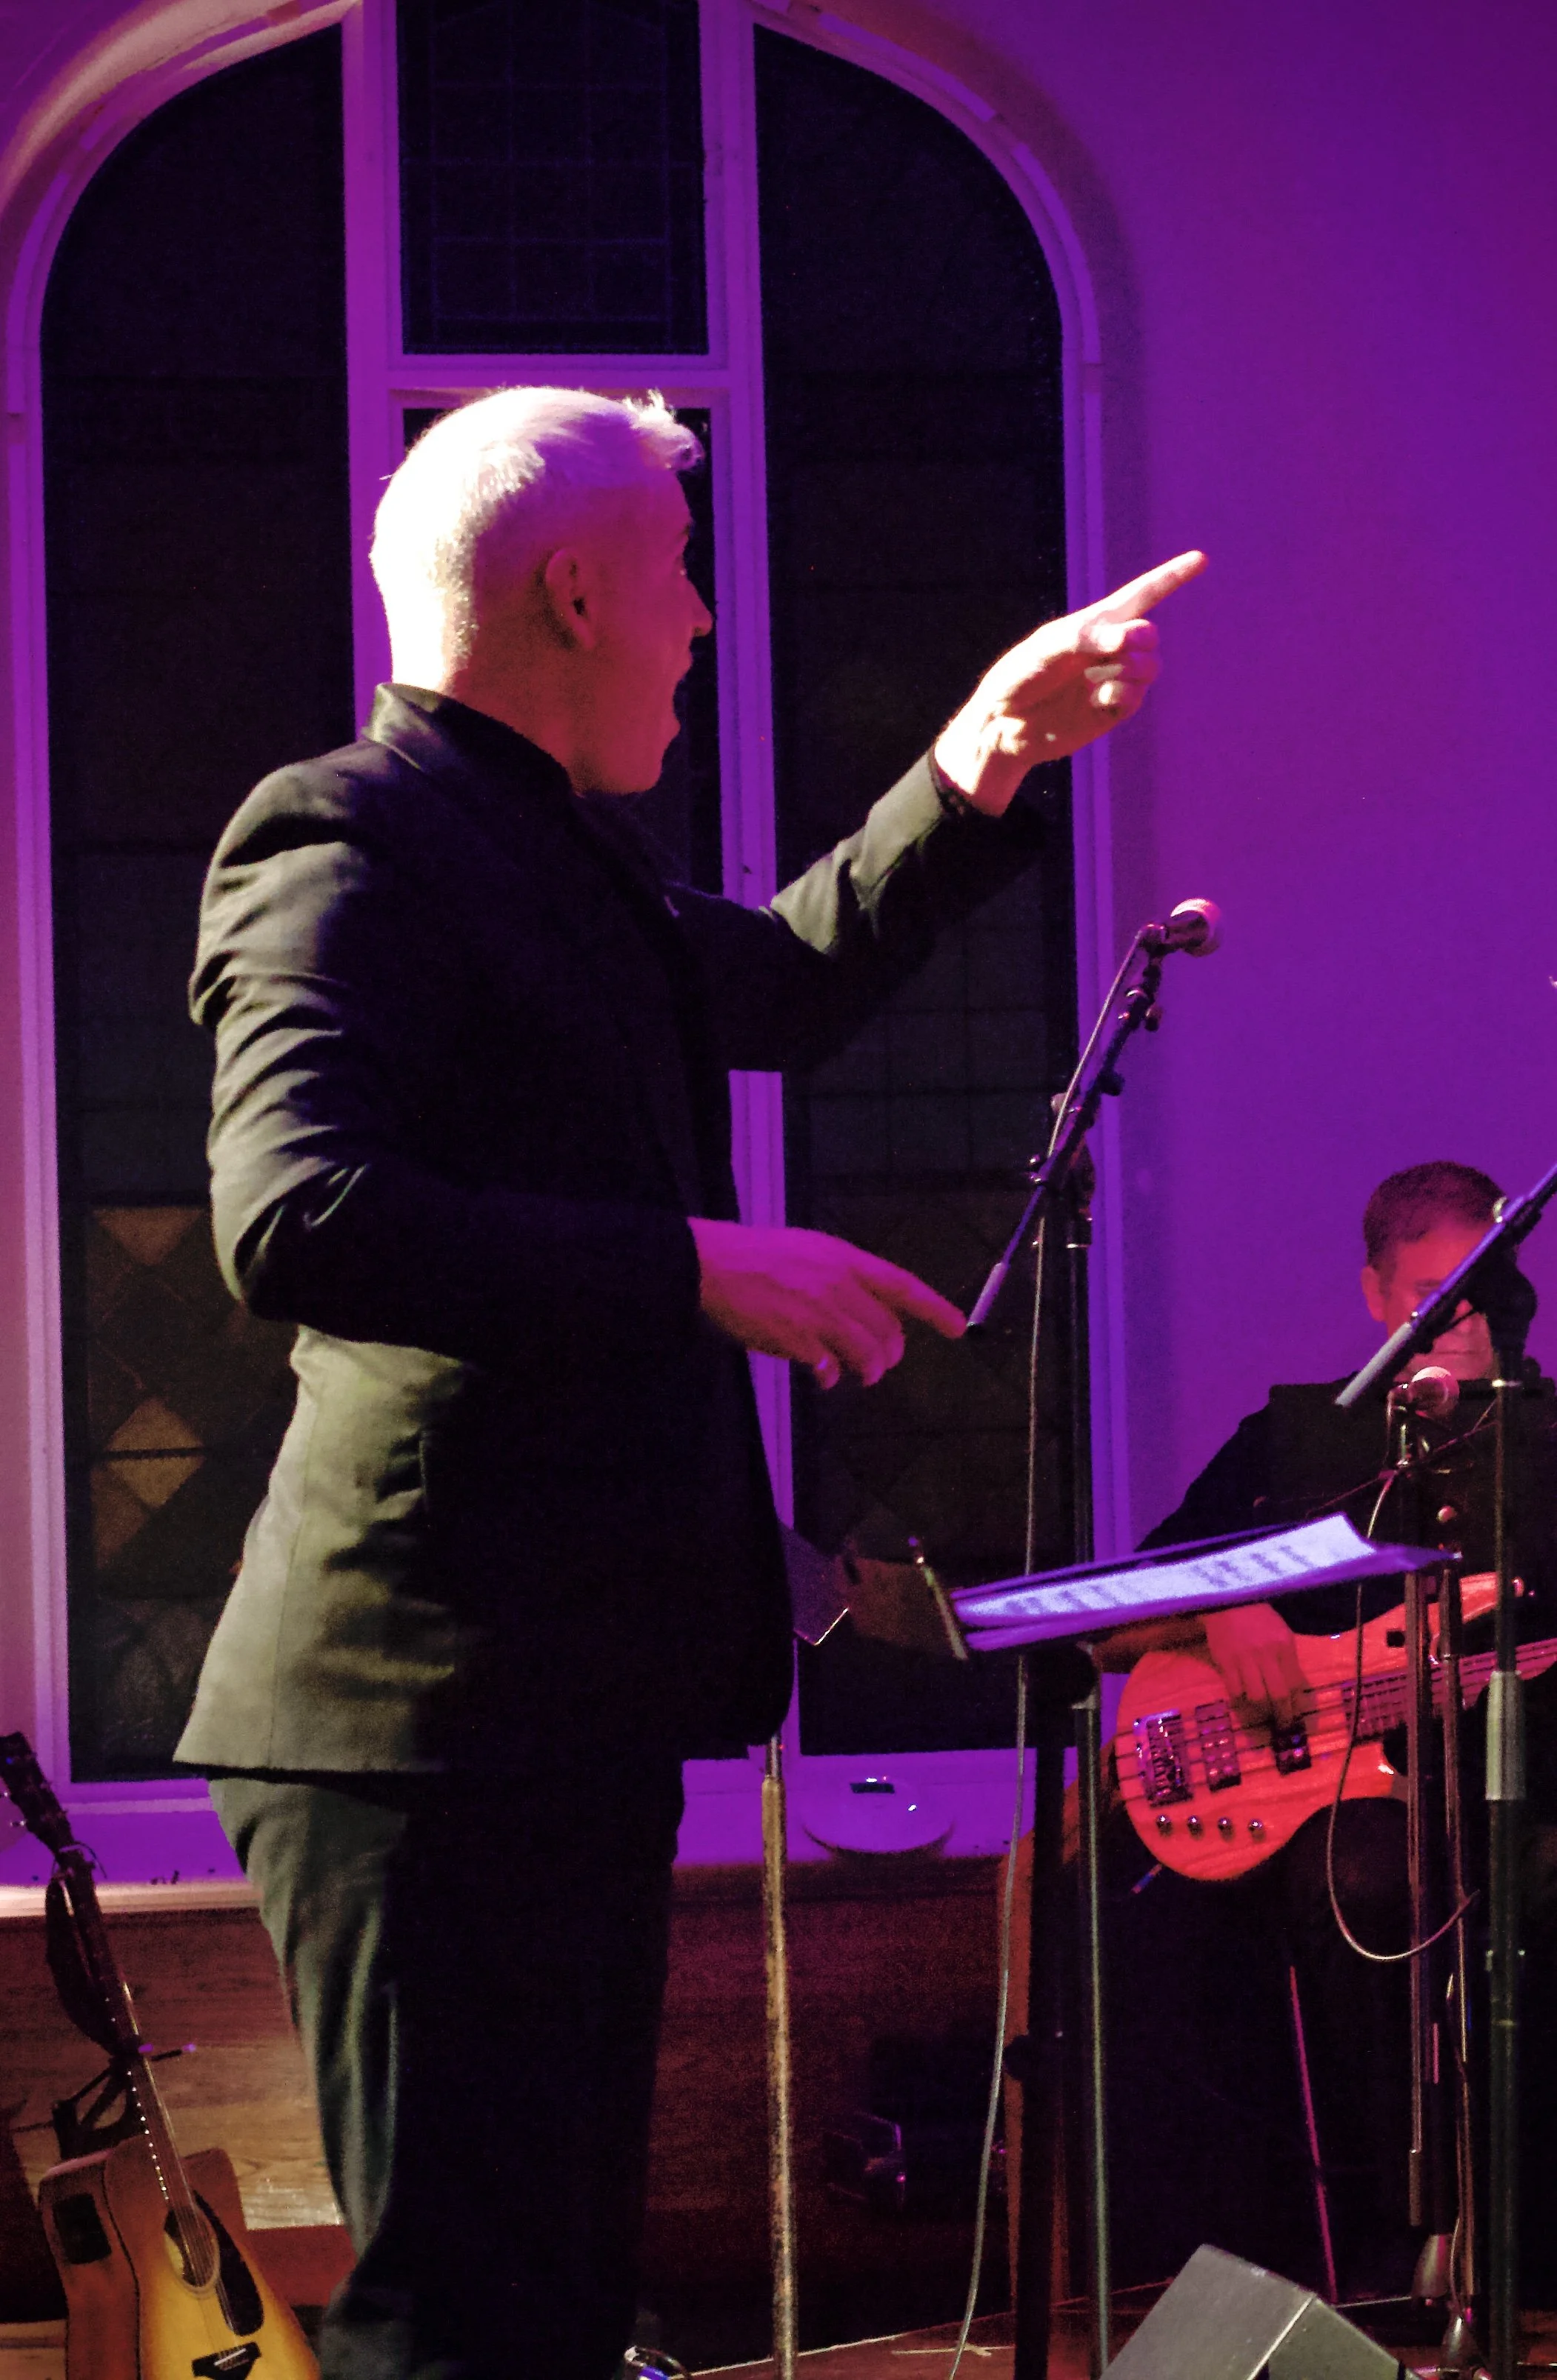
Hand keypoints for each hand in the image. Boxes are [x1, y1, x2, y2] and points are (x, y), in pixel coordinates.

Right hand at [689, 1219, 964, 1387]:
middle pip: (886, 1329)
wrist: (711, 1265)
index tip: (958, 1327)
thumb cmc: (754, 1256)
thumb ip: (838, 1277)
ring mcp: (820, 1313)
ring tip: (859, 1375)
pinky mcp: (798, 1339)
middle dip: (891, 1352)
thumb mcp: (807, 1251)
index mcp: (843, 1258)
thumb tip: (858, 1312)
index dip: (934, 1308)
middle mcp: (839, 1285)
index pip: (902, 1285)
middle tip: (883, 1364)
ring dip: (867, 1370)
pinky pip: (828, 1369)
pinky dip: (828, 1376)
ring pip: (865, 1353)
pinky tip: (819, 1375)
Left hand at [933, 550, 1206, 813]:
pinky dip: (1123, 695)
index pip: (1142, 594)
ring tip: (1100, 679)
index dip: (1172, 577)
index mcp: (1096, 623)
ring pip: (1150, 667)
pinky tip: (1098, 699)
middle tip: (1115, 648)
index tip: (1201, 559)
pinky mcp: (1111, 711)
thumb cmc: (1020, 675)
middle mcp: (1110, 649)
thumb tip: (1136, 640)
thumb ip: (1091, 637)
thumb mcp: (1048, 646)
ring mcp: (1113, 680)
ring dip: (1133, 667)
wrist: (1003, 724)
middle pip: (1149, 635)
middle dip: (1137, 639)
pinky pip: (1135, 698)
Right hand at [1201, 1601, 1305, 1722]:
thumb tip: (1295, 1690)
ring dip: (1262, 1711)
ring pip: (1257, 1697)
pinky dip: (1240, 1701)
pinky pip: (1235, 1691)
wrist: (1228, 1602)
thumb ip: (1288, 1659)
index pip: (1296, 1684)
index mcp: (1284, 1646)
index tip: (1296, 1715)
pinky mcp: (1225, 1662)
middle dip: (1283, 1715)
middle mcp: (1266, 1654)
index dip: (1297, 1705)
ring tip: (1263, 1716)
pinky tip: (1243, 1701)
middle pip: (1279, 1695)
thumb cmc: (1259, 1618)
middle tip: (1282, 1725)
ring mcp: (1244, 1659)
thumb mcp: (1281, 1633)